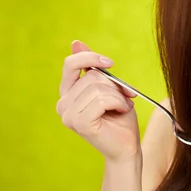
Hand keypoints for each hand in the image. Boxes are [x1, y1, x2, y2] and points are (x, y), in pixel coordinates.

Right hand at [56, 41, 139, 161]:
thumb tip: (75, 43)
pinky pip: (102, 100)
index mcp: (67, 93)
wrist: (127, 147)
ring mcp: (68, 114)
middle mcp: (63, 104)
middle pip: (91, 76)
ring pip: (98, 87)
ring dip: (118, 96)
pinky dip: (118, 103)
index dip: (90, 58)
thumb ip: (92, 68)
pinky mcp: (79, 122)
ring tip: (122, 107)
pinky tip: (121, 112)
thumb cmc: (119, 118)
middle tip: (125, 97)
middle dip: (114, 84)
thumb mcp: (107, 87)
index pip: (70, 64)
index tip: (110, 63)